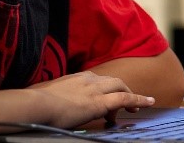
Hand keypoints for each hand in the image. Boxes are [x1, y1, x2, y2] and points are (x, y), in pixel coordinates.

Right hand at [28, 71, 155, 128]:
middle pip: (111, 81)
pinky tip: (147, 103)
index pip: (95, 79)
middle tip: (128, 103)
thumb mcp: (45, 97)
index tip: (105, 97)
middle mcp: (87, 80)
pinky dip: (138, 99)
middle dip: (122, 90)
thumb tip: (46, 105)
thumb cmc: (36, 103)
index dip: (104, 88)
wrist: (38, 104)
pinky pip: (124, 98)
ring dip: (131, 96)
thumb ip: (52, 98)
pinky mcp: (99, 102)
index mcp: (74, 78)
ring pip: (120, 86)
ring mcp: (94, 90)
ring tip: (139, 106)